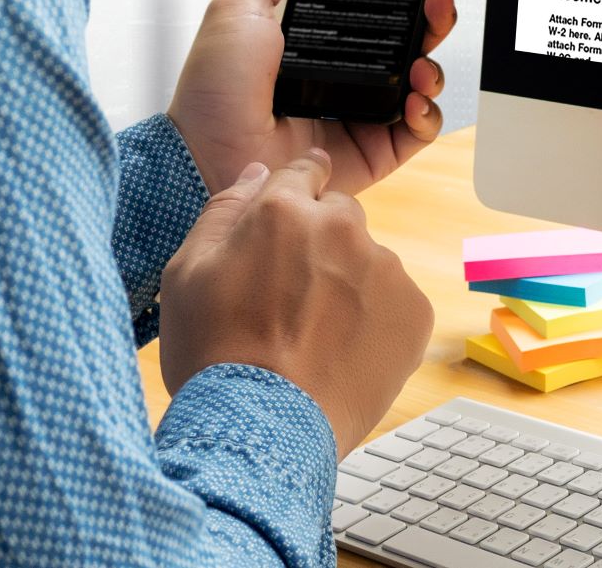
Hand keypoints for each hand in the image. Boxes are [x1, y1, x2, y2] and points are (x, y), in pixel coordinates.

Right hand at [160, 151, 434, 456]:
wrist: (263, 430)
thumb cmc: (216, 355)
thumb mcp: (187, 274)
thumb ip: (224, 211)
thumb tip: (258, 172)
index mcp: (285, 211)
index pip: (305, 171)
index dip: (298, 191)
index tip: (296, 212)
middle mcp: (343, 228)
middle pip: (339, 216)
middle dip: (320, 242)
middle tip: (291, 297)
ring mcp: (385, 268)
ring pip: (368, 261)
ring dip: (349, 283)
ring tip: (313, 336)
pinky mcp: (414, 309)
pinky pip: (395, 301)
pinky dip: (376, 319)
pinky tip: (343, 352)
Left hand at [168, 0, 458, 194]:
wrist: (207, 158)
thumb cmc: (213, 92)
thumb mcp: (237, 11)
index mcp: (320, 42)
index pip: (376, 10)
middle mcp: (347, 75)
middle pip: (409, 42)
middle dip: (431, 20)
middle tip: (435, 6)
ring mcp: (363, 114)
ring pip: (422, 83)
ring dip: (433, 67)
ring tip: (420, 65)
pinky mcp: (374, 150)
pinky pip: (420, 131)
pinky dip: (429, 114)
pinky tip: (414, 103)